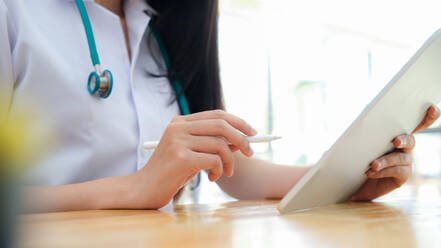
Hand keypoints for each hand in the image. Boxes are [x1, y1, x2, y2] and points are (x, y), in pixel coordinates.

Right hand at [128, 110, 256, 208]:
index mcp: (181, 122)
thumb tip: (242, 139)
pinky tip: (212, 178)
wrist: (144, 189)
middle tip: (250, 152)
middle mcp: (178, 127)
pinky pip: (213, 160)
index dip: (238, 122)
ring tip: (225, 173)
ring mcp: (178, 141)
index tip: (253, 133)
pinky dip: (220, 170)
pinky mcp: (180, 157)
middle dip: (241, 138)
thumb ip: (212, 144)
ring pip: (220, 144)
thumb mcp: (193, 153)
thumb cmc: (170, 173)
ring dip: (229, 161)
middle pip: (221, 124)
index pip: (217, 115)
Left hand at [350, 105, 439, 200]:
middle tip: (395, 141)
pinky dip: (383, 171)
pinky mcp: (403, 176)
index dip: (428, 116)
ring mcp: (406, 162)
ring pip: (401, 158)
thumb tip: (356, 119)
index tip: (432, 108)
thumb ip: (364, 130)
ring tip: (373, 164)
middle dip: (404, 140)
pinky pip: (396, 171)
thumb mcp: (361, 142)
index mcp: (398, 134)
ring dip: (385, 161)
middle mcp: (406, 147)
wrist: (357, 180)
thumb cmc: (360, 157)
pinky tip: (371, 172)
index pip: (416, 123)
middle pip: (411, 140)